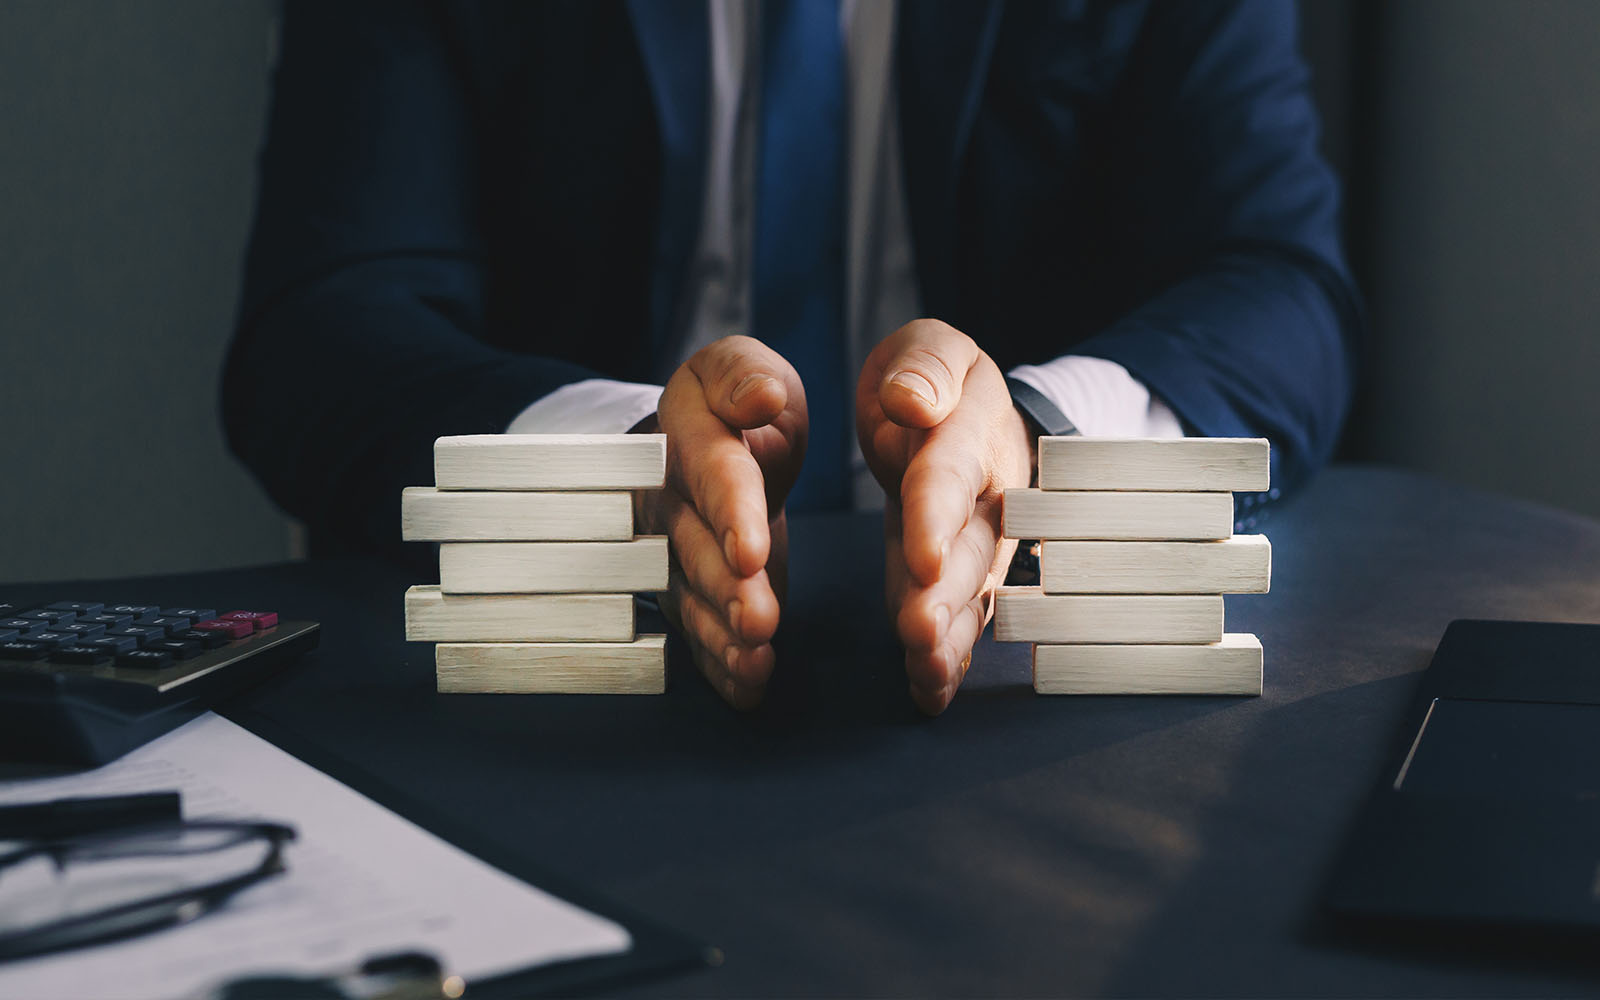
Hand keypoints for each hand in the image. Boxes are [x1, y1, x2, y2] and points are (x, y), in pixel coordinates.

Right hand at [636, 336, 806, 708]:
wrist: (704, 444)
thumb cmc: (734, 403)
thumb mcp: (742, 368)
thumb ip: (746, 375)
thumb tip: (759, 398)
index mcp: (687, 437)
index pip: (712, 474)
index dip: (730, 512)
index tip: (751, 551)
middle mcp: (669, 501)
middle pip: (695, 549)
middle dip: (725, 588)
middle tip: (758, 621)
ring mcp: (670, 555)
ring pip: (691, 599)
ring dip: (723, 637)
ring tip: (757, 662)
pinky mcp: (689, 594)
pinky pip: (697, 635)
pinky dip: (721, 668)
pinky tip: (749, 690)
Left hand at [856, 319, 1033, 714]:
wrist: (962, 411)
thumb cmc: (932, 378)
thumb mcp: (929, 348)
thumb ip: (925, 368)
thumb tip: (912, 400)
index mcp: (971, 433)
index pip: (950, 476)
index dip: (936, 516)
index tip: (923, 558)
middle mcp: (989, 498)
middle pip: (970, 551)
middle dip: (946, 596)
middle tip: (920, 633)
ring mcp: (982, 544)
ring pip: (970, 597)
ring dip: (950, 639)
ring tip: (925, 675)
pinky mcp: (962, 580)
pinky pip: (959, 620)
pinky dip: (946, 659)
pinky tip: (928, 691)